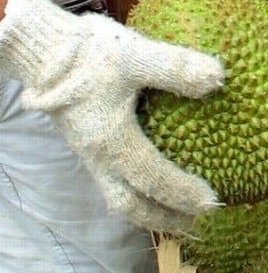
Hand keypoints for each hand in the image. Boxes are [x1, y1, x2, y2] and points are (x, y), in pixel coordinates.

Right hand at [0, 0, 225, 232]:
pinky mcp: (88, 146)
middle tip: (196, 225)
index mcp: (111, 139)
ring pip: (118, 198)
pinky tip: (157, 188)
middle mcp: (97, 155)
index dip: (181, 193)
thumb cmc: (89, 52)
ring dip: (149, 212)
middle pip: (130, 204)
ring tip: (179, 219)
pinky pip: (113, 182)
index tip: (211, 202)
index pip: (151, 178)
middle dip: (163, 218)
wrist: (44, 48)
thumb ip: (175, 67)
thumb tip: (218, 78)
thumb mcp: (136, 55)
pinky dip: (138, 193)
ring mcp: (90, 154)